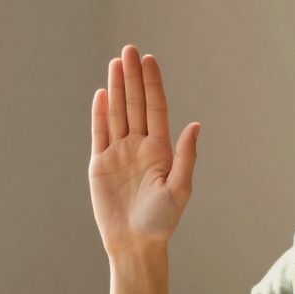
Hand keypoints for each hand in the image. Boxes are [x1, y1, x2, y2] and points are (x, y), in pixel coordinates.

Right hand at [89, 45, 200, 257]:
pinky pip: (99, 133)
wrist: (135, 244)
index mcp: (160, 150)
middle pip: (135, 105)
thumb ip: (186, 157)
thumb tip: (195, 125)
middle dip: (133, 77)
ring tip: (116, 63)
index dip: (152, 84)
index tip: (149, 60)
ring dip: (117, 88)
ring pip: (117, 113)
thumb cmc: (161, 221)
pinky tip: (102, 93)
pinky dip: (100, 114)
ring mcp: (118, 154)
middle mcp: (139, 147)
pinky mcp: (99, 164)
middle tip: (129, 49)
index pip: (155, 109)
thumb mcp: (179, 190)